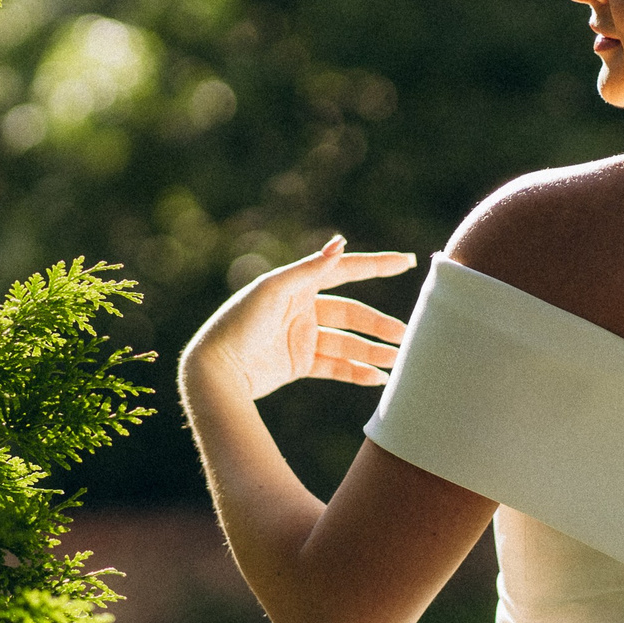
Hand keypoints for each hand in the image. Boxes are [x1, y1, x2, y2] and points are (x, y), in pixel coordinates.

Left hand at [182, 236, 415, 399]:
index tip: (408, 262)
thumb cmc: (239, 323)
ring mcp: (301, 337)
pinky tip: (377, 379)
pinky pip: (334, 366)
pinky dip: (356, 372)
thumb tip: (341, 243)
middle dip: (379, 324)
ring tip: (398, 360)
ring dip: (372, 351)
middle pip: (352, 314)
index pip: (346, 271)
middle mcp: (302, 308)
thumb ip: (309, 269)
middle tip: (407, 335)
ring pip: (347, 342)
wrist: (216, 370)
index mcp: (298, 285)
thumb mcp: (273, 290)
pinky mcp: (298, 363)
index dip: (377, 265)